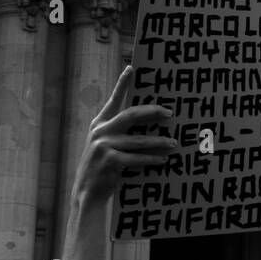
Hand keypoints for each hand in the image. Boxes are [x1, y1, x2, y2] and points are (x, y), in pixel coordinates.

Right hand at [73, 64, 176, 201]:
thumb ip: (119, 132)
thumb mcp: (105, 145)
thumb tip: (149, 122)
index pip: (113, 100)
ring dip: (159, 142)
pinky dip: (152, 159)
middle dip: (153, 112)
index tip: (131, 67)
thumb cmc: (102, 167)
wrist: (86, 192)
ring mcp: (103, 146)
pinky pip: (137, 158)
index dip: (122, 83)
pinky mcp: (109, 161)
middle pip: (131, 115)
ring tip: (174, 143)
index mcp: (99, 124)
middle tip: (170, 112)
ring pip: (139, 140)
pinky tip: (163, 160)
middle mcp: (100, 131)